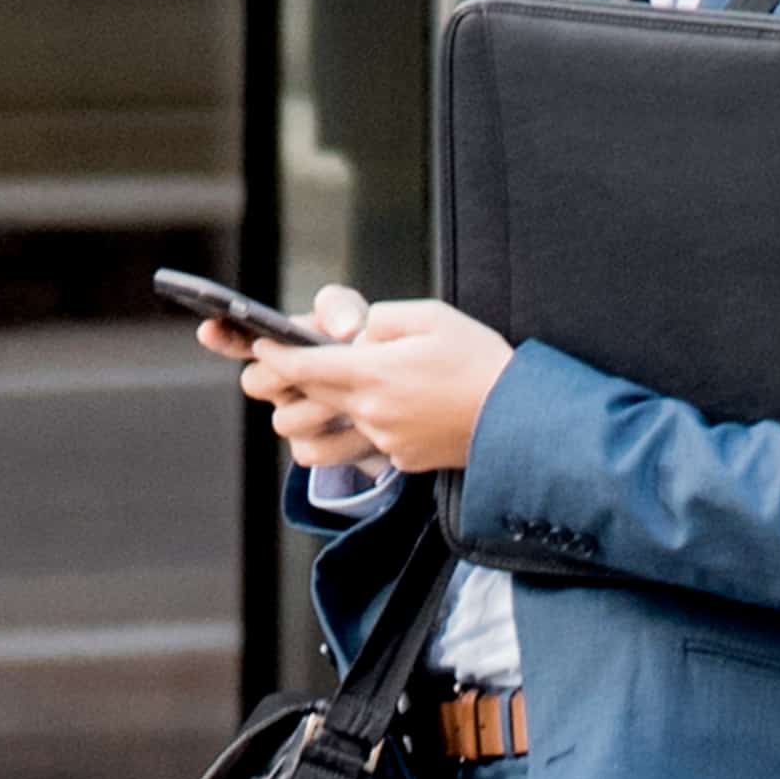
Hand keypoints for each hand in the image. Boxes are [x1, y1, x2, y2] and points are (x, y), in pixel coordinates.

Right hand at [197, 286, 387, 474]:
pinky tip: (367, 430)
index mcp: (280, 348)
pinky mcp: (310, 449)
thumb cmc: (367, 351)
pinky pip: (310, 451)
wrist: (395, 400)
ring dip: (317, 409)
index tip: (208, 328)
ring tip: (353, 400)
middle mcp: (277, 384)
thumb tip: (345, 330)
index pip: (240, 340)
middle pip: (254, 381)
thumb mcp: (356, 318)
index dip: (222, 336)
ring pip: (283, 421)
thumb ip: (340, 309)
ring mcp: (290, 420)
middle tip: (310, 366)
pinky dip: (341, 440)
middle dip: (281, 374)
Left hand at [239, 295, 513, 473]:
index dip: (274, 356)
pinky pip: (361, 447)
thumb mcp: (432, 318)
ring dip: (316, 417)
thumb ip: (382, 320)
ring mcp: (381, 440)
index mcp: (372, 371)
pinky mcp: (397, 460)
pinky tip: (384, 412)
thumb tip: (354, 332)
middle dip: (284, 384)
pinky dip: (360, 430)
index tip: (261, 345)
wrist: (519, 417)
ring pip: (322, 434)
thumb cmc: (480, 360)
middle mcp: (369, 411)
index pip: (302, 366)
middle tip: (287, 367)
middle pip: (302, 402)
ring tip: (333, 397)